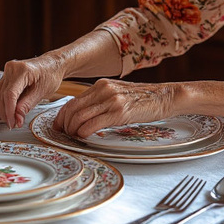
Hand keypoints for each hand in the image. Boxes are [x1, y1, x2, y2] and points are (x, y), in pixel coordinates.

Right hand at [0, 53, 65, 128]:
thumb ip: (27, 105)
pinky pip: (1, 90)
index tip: (12, 123)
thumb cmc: (50, 75)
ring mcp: (8, 70)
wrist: (53, 65)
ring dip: (3, 108)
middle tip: (12, 124)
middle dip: (5, 112)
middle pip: (2, 94)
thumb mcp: (41, 92)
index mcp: (22, 70)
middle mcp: (12, 68)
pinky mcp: (7, 75)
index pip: (10, 94)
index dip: (9, 111)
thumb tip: (17, 119)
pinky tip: (10, 110)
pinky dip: (4, 101)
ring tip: (11, 120)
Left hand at [53, 79, 176, 138]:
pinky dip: (83, 133)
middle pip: (72, 109)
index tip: (58, 126)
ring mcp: (111, 100)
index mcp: (101, 85)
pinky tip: (85, 137)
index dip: (61, 116)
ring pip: (79, 117)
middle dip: (63, 125)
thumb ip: (102, 101)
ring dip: (72, 131)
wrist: (165, 96)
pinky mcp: (119, 112)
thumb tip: (85, 115)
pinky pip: (92, 124)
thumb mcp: (118, 94)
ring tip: (74, 138)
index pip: (72, 101)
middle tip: (63, 135)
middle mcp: (103, 90)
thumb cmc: (144, 99)